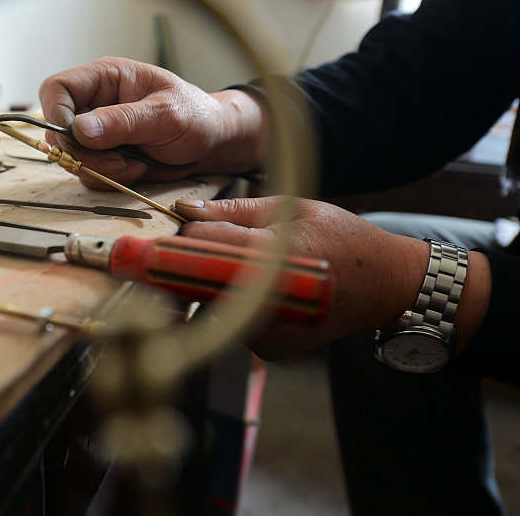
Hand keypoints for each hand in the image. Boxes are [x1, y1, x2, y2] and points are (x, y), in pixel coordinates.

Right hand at [38, 57, 265, 188]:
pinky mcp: (102, 158)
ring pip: (72, 158)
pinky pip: (89, 175)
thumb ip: (123, 121)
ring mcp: (95, 134)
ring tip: (138, 163)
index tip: (78, 138)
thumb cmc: (195, 115)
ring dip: (103, 169)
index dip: (56, 114)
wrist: (212, 142)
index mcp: (104, 78)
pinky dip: (112, 179)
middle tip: (120, 161)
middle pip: (58, 131)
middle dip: (87, 154)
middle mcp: (93, 104)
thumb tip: (79, 129)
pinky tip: (138, 169)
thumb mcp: (165, 114)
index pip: (56, 88)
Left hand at [175, 196, 432, 359]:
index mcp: (274, 257)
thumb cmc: (339, 238)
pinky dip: (229, 304)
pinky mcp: (265, 350)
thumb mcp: (292, 208)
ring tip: (237, 268)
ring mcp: (265, 332)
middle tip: (189, 252)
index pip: (201, 246)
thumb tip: (185, 210)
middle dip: (185, 264)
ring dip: (207, 284)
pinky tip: (254, 292)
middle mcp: (267, 302)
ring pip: (208, 303)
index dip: (184, 235)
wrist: (383, 287)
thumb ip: (234, 210)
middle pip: (195, 280)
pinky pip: (228, 322)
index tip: (174, 231)